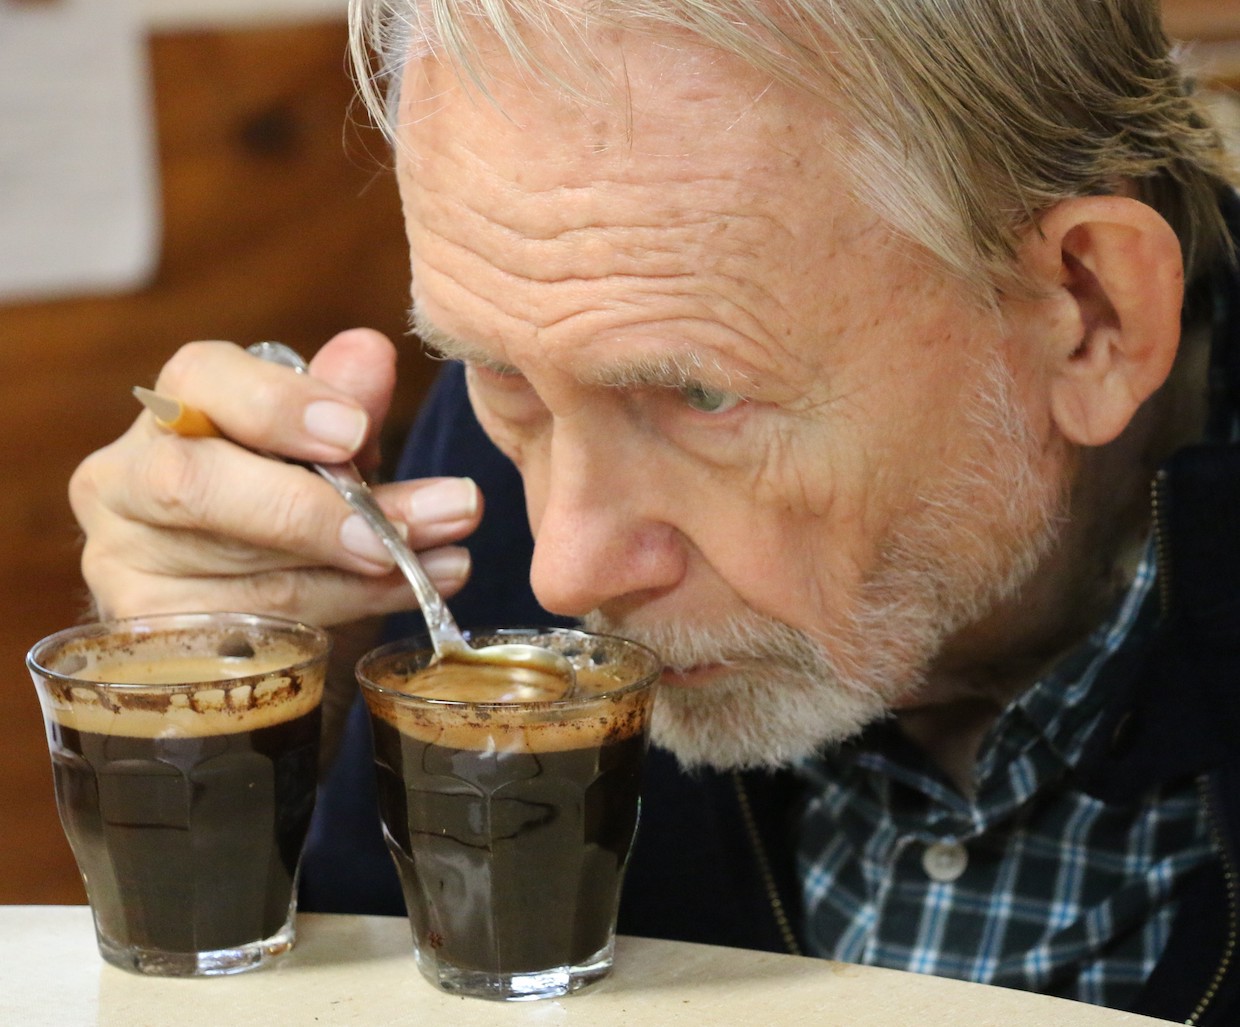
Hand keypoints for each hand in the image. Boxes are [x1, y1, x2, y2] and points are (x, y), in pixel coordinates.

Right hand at [70, 328, 480, 625]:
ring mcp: (126, 566)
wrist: (237, 588)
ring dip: (368, 570)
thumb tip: (371, 353)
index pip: (200, 380)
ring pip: (248, 571)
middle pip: (201, 487)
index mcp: (169, 409)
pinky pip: (262, 627)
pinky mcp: (153, 638)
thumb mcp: (321, 443)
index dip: (277, 405)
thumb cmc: (280, 491)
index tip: (355, 430)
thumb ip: (342, 399)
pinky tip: (415, 588)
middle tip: (426, 516)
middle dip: (320, 510)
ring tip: (450, 553)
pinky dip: (353, 607)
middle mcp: (123, 482)